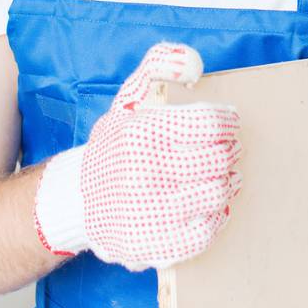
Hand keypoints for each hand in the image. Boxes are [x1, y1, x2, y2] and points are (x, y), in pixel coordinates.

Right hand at [32, 43, 242, 270]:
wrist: (78, 198)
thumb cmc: (116, 145)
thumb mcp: (129, 98)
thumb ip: (158, 66)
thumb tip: (193, 63)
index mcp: (140, 132)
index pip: (208, 123)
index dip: (228, 122)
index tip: (230, 123)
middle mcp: (141, 170)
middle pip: (216, 159)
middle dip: (230, 152)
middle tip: (230, 151)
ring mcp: (144, 210)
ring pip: (214, 196)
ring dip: (228, 185)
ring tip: (227, 178)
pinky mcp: (147, 243)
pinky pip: (200, 235)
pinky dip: (215, 220)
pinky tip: (214, 209)